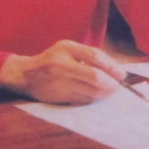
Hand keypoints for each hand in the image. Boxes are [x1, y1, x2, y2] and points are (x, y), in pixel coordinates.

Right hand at [0, 40, 125, 104]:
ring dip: (104, 93)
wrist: (27, 75)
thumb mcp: (67, 49)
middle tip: (117, 86)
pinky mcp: (60, 97)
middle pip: (94, 76)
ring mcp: (60, 82)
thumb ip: (86, 55)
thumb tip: (112, 68)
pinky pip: (83, 100)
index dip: (111, 66)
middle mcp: (63, 64)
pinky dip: (93, 99)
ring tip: (109, 91)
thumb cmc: (52, 59)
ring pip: (90, 91)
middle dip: (110, 83)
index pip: (94, 56)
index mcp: (66, 48)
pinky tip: (96, 96)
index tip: (121, 73)